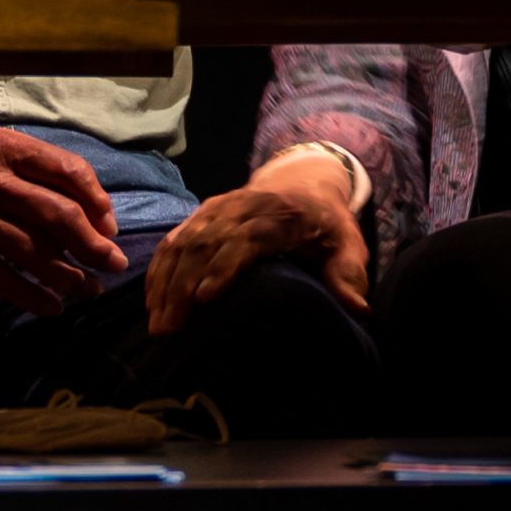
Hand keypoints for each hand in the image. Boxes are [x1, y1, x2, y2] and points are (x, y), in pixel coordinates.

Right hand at [0, 114, 125, 313]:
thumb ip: (30, 176)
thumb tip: (86, 211)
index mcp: (5, 148)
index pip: (68, 171)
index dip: (98, 202)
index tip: (110, 226)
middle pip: (57, 214)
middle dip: (93, 245)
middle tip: (115, 263)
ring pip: (33, 250)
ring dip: (69, 276)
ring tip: (89, 290)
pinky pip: (1, 277)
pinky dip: (32, 296)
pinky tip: (52, 307)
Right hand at [142, 149, 369, 333]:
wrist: (304, 181)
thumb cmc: (326, 224)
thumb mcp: (347, 245)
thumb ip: (349, 275)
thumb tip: (360, 309)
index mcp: (280, 215)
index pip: (246, 238)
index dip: (224, 267)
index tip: (205, 299)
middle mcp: (242, 207)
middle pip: (206, 243)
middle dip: (183, 286)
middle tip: (170, 328)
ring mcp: (217, 208)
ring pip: (184, 241)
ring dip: (166, 282)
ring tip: (158, 323)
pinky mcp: (201, 214)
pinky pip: (174, 239)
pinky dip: (159, 269)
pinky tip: (151, 300)